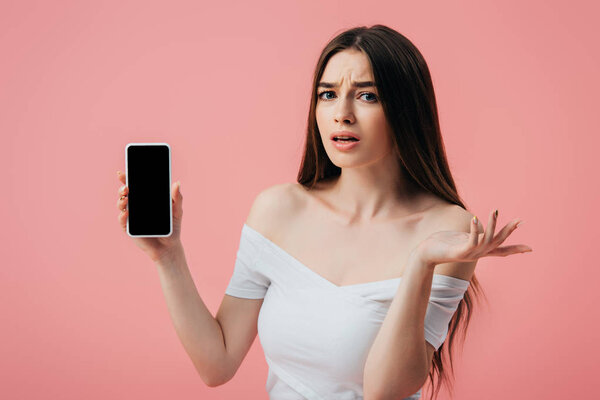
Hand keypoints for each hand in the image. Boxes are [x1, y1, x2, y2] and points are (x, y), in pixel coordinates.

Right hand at [116, 170, 183, 261]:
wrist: (169, 247)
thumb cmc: (172, 228)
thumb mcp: (177, 211)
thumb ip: (177, 198)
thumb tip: (177, 183)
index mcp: (146, 200)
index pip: (136, 186)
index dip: (128, 179)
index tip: (124, 172)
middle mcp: (137, 206)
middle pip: (126, 194)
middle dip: (123, 188)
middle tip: (126, 187)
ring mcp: (131, 217)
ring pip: (122, 205)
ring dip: (121, 200)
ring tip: (126, 198)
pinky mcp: (129, 229)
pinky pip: (123, 221)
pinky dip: (123, 216)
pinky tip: (126, 213)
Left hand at [412, 209, 532, 266]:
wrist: (425, 254)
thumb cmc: (441, 244)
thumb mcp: (460, 238)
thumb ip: (470, 234)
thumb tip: (476, 225)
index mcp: (479, 251)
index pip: (501, 251)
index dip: (515, 249)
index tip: (531, 249)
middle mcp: (477, 254)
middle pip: (498, 243)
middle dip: (508, 231)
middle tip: (519, 220)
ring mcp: (469, 254)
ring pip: (486, 240)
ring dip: (492, 225)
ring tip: (495, 210)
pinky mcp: (459, 252)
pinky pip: (471, 241)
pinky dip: (474, 230)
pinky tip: (474, 218)